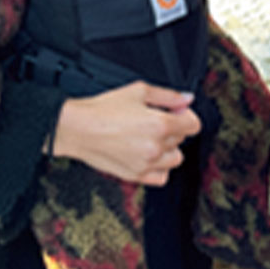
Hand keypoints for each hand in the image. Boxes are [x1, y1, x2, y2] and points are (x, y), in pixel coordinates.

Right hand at [51, 82, 201, 185]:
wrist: (76, 128)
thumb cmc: (102, 109)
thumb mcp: (139, 91)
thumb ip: (168, 95)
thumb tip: (186, 98)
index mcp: (160, 125)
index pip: (194, 125)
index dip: (186, 115)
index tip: (178, 112)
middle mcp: (156, 147)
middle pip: (182, 140)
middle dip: (173, 128)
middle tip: (155, 121)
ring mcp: (146, 164)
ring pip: (175, 159)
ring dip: (168, 149)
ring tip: (152, 139)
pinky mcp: (135, 175)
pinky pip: (161, 177)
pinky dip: (159, 168)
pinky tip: (149, 156)